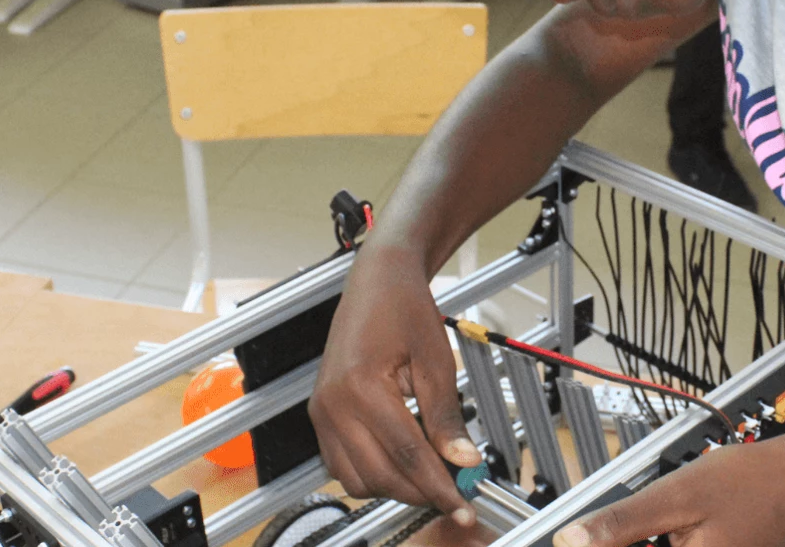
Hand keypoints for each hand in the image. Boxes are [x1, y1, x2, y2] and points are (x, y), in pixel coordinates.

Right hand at [311, 245, 479, 524]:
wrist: (378, 280)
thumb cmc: (404, 308)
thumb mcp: (436, 362)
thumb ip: (446, 417)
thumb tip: (463, 460)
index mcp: (361, 388)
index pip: (407, 456)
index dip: (439, 486)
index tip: (464, 504)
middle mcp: (332, 405)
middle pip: (379, 476)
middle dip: (420, 491)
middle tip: (456, 490)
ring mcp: (322, 412)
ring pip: (357, 480)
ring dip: (394, 487)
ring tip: (430, 475)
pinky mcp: (320, 414)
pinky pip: (342, 465)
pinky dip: (372, 473)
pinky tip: (401, 462)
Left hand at [554, 442, 784, 546]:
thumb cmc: (750, 483)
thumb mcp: (675, 494)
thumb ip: (621, 523)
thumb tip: (568, 540)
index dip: (604, 546)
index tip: (589, 535)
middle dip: (628, 541)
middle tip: (636, 522)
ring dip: (645, 541)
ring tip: (660, 520)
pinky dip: (666, 542)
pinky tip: (673, 528)